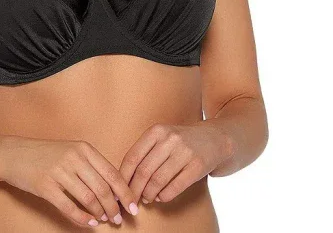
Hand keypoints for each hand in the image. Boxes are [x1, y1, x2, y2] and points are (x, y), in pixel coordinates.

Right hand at [0, 136, 138, 227]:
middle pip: (103, 188)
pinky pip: (69, 207)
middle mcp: (73, 158)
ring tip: (104, 220)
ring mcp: (59, 171)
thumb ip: (90, 166)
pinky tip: (89, 223)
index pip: (112, 173)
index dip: (125, 193)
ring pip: (89, 198)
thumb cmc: (45, 154)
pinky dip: (82, 218)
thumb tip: (114, 190)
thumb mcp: (70, 151)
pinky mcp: (45, 186)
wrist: (13, 154)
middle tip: (118, 219)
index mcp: (83, 148)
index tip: (134, 207)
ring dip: (100, 213)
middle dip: (114, 207)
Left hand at [118, 122, 234, 204]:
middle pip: (144, 171)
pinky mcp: (197, 165)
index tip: (119, 190)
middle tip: (131, 200)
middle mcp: (169, 139)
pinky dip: (164, 196)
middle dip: (135, 190)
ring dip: (149, 195)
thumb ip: (144, 153)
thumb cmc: (180, 142)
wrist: (213, 139)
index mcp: (156, 131)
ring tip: (147, 199)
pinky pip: (175, 187)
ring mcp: (185, 152)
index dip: (123, 177)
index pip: (132, 157)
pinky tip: (161, 197)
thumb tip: (125, 180)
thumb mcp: (161, 138)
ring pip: (158, 181)